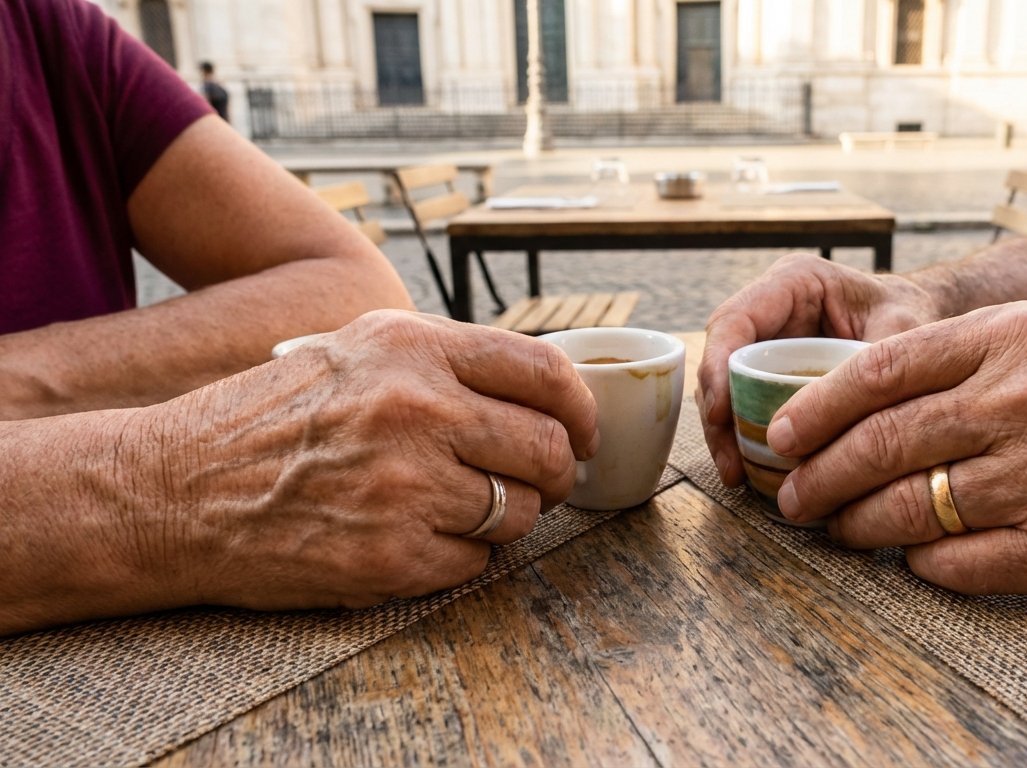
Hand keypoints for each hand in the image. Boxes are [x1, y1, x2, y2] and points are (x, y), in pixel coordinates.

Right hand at [129, 310, 598, 610]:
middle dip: (556, 473)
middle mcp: (417, 408)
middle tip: (537, 482)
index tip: (582, 432)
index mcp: (412, 346)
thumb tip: (538, 387)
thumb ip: (444, 360)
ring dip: (502, 516)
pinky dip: (456, 557)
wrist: (175, 487)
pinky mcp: (391, 554)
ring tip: (453, 506)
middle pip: (548, 449)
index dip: (580, 409)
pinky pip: (473, 561)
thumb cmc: (269, 420)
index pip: (545, 371)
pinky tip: (412, 537)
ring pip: (518, 511)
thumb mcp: (355, 351)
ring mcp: (406, 484)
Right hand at [698, 253, 936, 485]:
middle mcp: (770, 310)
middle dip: (717, 412)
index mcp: (793, 282)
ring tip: (736, 474)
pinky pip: (744, 404)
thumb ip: (879, 361)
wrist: (919, 321)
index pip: (736, 319)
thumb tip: (853, 415)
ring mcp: (766, 343)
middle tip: (729, 459)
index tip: (721, 412)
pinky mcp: (770, 373)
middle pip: (721, 359)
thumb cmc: (909, 314)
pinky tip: (749, 472)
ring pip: (726, 387)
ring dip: (725, 432)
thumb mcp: (902, 329)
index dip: (717, 365)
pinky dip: (743, 438)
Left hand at [767, 301, 1026, 596]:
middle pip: (881, 444)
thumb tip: (860, 398)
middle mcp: (1022, 400)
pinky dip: (920, 565)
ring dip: (857, 526)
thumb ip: (966, 355)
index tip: (782, 434)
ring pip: (906, 509)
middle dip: (819, 476)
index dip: (816, 408)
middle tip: (793, 498)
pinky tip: (914, 559)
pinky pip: (955, 563)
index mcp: (1014, 337)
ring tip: (838, 530)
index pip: (880, 370)